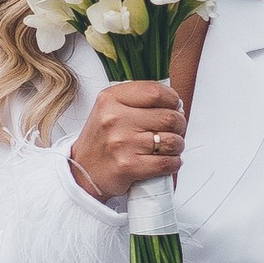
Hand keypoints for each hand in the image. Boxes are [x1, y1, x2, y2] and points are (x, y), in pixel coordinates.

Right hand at [69, 78, 188, 202]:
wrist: (83, 170)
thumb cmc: (102, 139)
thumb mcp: (109, 108)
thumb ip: (137, 99)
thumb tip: (175, 102)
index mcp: (110, 99)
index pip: (155, 92)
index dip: (172, 99)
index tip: (174, 105)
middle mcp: (114, 119)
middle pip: (168, 117)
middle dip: (179, 124)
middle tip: (175, 128)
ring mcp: (121, 144)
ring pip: (171, 141)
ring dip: (178, 145)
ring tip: (171, 146)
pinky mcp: (128, 166)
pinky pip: (166, 163)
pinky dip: (174, 162)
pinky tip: (167, 160)